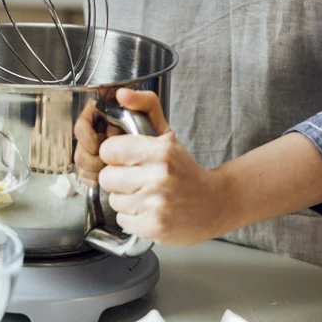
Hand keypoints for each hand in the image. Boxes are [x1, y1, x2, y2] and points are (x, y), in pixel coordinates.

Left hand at [81, 89, 227, 246]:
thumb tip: (121, 94)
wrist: (215, 204)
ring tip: (147, 197)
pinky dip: (134, 219)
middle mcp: (158, 176)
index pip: (108, 150)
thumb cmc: (186, 170)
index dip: (114, 156)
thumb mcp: (167, 135)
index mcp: (160, 151)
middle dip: (118, 180)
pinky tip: (150, 211)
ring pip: (114, 200)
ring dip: (126, 200)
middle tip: (138, 180)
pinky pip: (123, 221)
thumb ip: (145, 107)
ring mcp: (157, 204)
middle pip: (106, 177)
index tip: (127, 160)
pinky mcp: (155, 227)